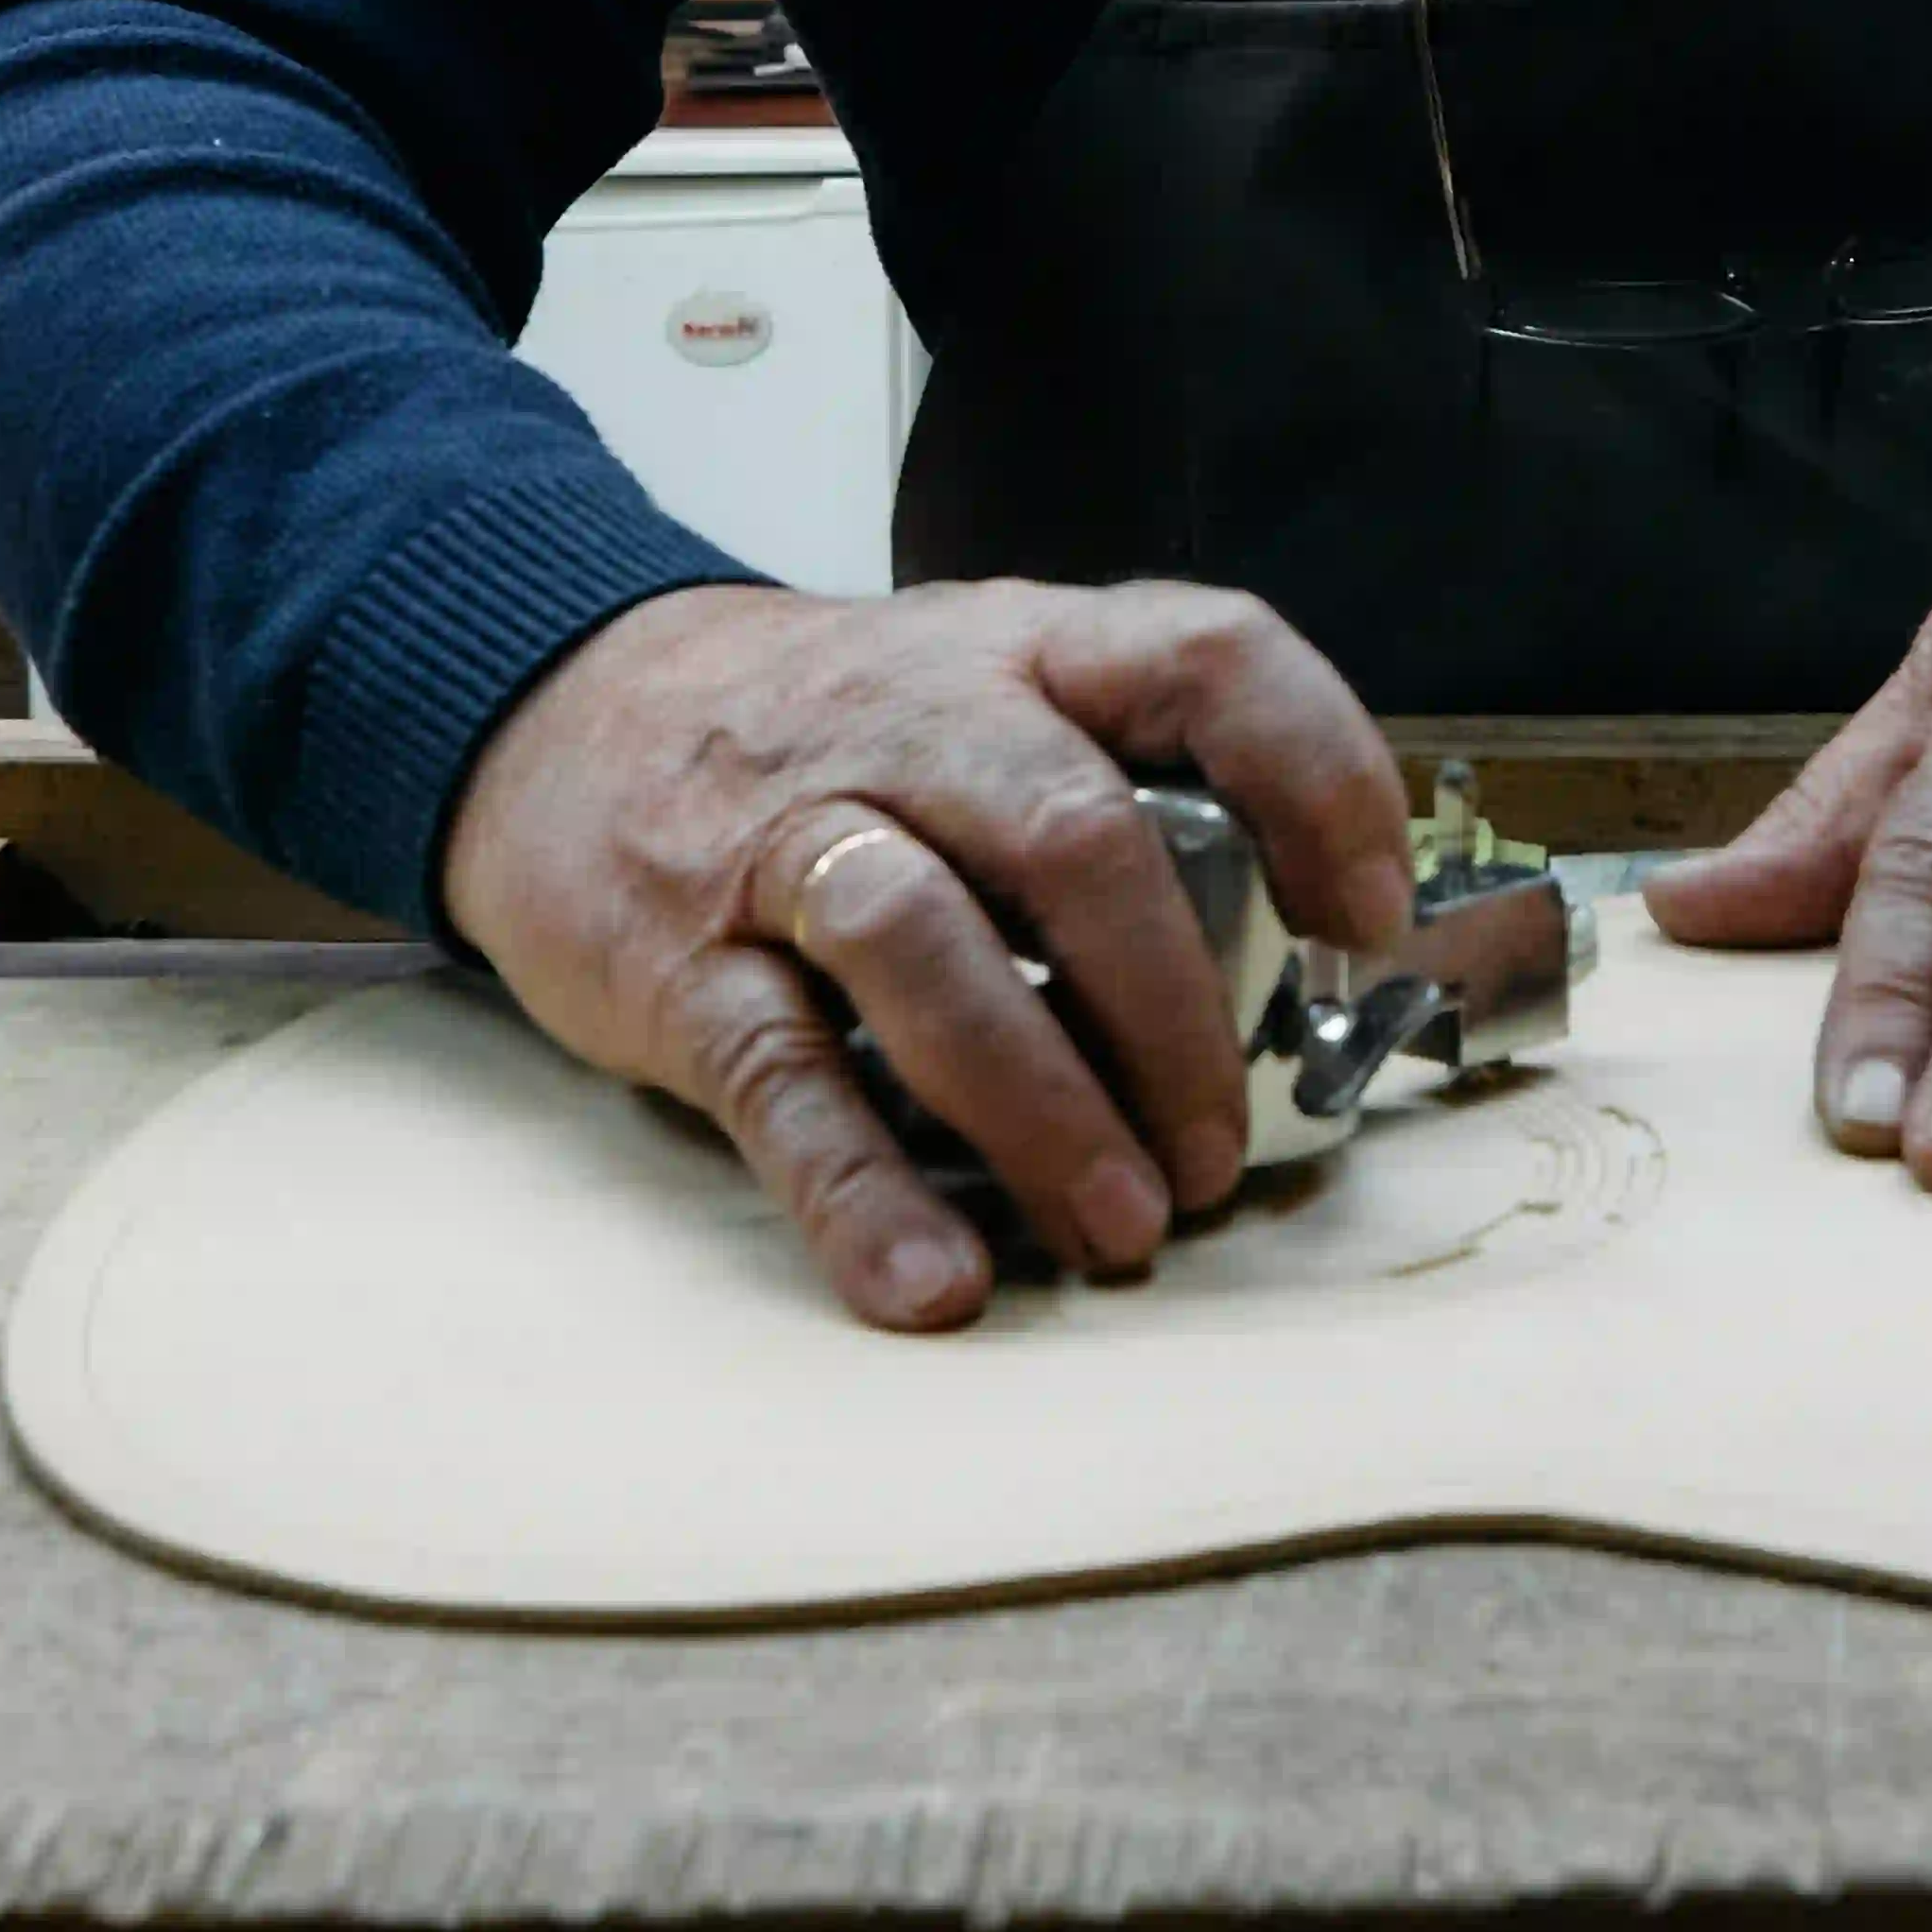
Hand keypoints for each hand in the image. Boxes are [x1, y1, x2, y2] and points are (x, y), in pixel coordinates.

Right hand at [440, 577, 1413, 1332]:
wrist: (569, 714)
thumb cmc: (840, 737)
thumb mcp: (995, 700)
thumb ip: (1131, 797)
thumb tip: (1303, 981)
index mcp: (1027, 650)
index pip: (1206, 658)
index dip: (1317, 776)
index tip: (1362, 920)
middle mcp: (917, 722)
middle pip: (1072, 837)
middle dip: (1174, 1011)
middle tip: (1224, 1152)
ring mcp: (790, 842)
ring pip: (927, 947)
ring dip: (1044, 1103)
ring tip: (1122, 1228)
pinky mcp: (685, 967)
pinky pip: (780, 1080)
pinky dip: (862, 1190)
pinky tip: (933, 1281)